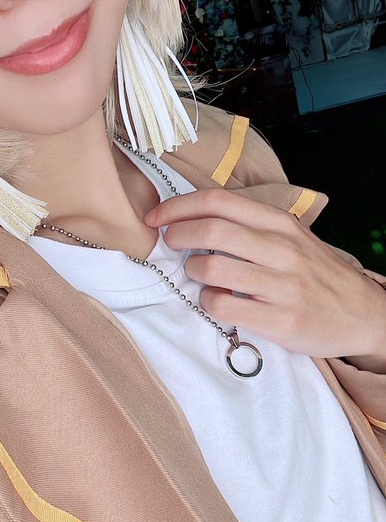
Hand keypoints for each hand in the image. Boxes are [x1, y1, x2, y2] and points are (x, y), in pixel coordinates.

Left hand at [144, 188, 385, 363]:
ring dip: (191, 272)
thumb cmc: (316, 273)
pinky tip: (215, 300)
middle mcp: (282, 249)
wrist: (364, 314)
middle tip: (168, 243)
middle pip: (211, 231)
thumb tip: (195, 218)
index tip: (157, 217)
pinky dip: (208, 302)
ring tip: (198, 275)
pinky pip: (224, 306)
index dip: (178, 206)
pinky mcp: (281, 320)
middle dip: (176, 235)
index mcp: (280, 223)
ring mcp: (282, 286)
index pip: (218, 201)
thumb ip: (251, 226)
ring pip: (212, 269)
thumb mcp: (292, 237)